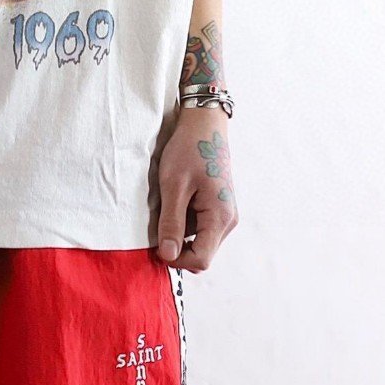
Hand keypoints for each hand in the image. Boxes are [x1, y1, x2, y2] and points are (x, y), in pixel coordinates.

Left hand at [153, 106, 237, 272]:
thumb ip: (171, 222)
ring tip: (167, 204)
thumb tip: (168, 256)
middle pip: (201, 252)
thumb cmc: (189, 149)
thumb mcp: (174, 185)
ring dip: (179, 230)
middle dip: (177, 244)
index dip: (176, 258)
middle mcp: (228, 220)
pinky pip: (199, 225)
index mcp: (220, 218)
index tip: (156, 243)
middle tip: (158, 221)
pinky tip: (175, 199)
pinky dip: (184, 219)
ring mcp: (224, 213)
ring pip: (199, 239)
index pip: (201, 260)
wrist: (205, 123)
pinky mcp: (218, 206)